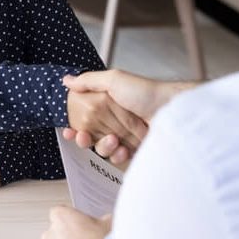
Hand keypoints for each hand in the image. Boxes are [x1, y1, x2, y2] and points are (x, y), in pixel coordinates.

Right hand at [63, 70, 198, 164]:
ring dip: (102, 147)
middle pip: (91, 136)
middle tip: (83, 137)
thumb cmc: (146, 92)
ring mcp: (125, 137)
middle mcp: (115, 121)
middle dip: (85, 138)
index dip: (75, 126)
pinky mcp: (135, 150)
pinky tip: (122, 150)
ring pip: (103, 149)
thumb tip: (66, 80)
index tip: (69, 131)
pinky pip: (119, 158)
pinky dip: (118, 155)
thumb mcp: (114, 80)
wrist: (171, 110)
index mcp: (108, 105)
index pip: (85, 118)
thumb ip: (88, 81)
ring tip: (112, 141)